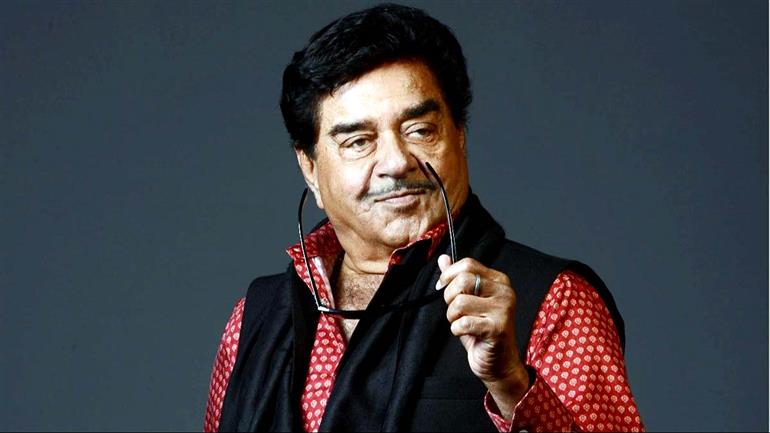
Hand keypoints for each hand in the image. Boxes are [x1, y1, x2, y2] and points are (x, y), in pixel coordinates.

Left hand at [436, 254, 530, 418]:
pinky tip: (466, 333)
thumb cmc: (482, 332)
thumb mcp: (468, 302)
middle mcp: (504, 292)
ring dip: (452, 316)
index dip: (449, 275)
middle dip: (449, 297)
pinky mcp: (497, 328)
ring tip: (461, 324)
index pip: (468, 264)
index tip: (442, 287)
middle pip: (463, 280)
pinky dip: (457, 329)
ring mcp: (503, 310)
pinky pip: (463, 322)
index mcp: (498, 281)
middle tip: (454, 311)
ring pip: (460, 302)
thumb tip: (442, 259)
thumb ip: (456, 279)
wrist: (499, 364)